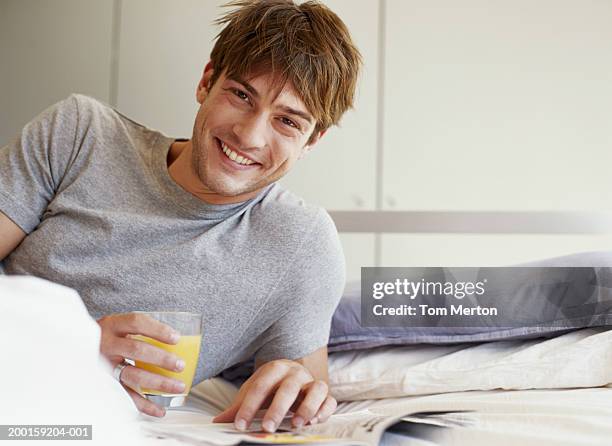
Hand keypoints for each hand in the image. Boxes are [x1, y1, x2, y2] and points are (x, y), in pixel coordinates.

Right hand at [97, 313, 185, 416]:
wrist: (75, 348)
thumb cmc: (109, 337)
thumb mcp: (120, 326)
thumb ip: (142, 330)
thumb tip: (180, 340)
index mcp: (113, 324)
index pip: (136, 322)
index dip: (158, 329)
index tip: (176, 338)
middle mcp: (107, 343)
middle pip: (136, 349)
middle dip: (161, 358)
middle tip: (180, 365)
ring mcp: (104, 364)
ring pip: (132, 375)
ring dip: (158, 382)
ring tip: (178, 387)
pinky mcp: (104, 383)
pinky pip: (124, 396)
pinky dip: (143, 405)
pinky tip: (159, 409)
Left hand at [212, 359, 336, 431]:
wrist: (294, 374)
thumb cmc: (272, 386)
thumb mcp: (254, 392)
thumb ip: (239, 407)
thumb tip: (218, 421)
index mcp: (274, 369)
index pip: (260, 386)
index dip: (249, 406)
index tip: (240, 424)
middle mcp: (295, 373)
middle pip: (288, 388)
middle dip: (277, 408)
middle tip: (267, 426)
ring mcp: (312, 382)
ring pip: (316, 389)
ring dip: (307, 407)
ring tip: (296, 424)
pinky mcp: (326, 393)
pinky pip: (330, 400)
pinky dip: (324, 410)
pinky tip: (314, 422)